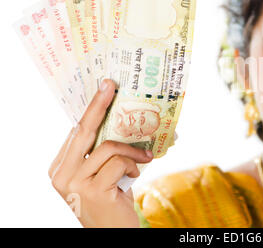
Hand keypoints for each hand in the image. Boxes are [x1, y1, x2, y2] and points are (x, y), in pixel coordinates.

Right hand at [48, 79, 153, 227]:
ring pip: (108, 147)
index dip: (92, 108)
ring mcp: (75, 184)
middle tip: (112, 85)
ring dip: (132, 150)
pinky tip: (135, 176)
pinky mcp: (93, 191)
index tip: (105, 87)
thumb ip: (103, 151)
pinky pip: (119, 163)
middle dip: (99, 104)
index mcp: (61, 166)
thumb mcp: (103, 173)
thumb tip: (123, 119)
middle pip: (83, 130)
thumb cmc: (112, 200)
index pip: (77, 130)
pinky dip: (133, 165)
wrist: (114, 234)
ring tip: (145, 156)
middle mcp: (62, 174)